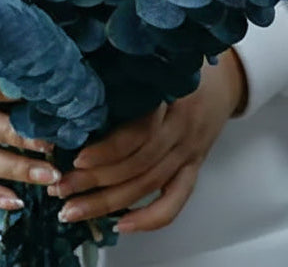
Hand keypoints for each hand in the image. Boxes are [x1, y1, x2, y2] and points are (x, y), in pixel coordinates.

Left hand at [48, 49, 247, 232]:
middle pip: (137, 164)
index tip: (77, 157)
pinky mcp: (194, 167)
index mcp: (169, 98)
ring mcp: (189, 151)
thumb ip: (126, 77)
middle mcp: (180, 129)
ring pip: (148, 185)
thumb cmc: (181, 65)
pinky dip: (149, 218)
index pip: (139, 132)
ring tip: (74, 209)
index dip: (108, 149)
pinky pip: (175, 200)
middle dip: (94, 181)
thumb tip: (77, 95)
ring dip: (108, 203)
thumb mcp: (155, 63)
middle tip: (61, 188)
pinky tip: (121, 225)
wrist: (226, 78)